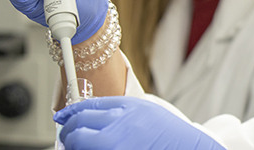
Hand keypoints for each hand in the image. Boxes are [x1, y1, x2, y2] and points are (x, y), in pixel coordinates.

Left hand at [54, 96, 224, 149]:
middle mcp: (118, 133)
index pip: (83, 111)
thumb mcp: (143, 109)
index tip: (62, 119)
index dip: (69, 115)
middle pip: (76, 133)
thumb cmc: (169, 132)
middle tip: (70, 137)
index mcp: (125, 112)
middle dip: (69, 135)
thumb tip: (82, 112)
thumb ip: (114, 108)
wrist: (191, 148)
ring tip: (81, 145)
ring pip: (80, 148)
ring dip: (77, 147)